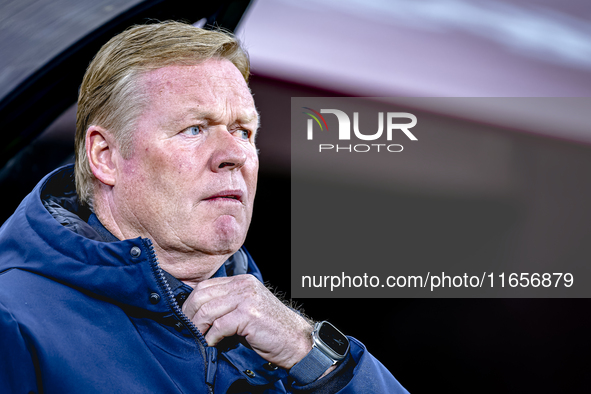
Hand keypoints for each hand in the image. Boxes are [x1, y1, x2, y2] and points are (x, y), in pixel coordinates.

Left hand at [182, 274, 313, 368]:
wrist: (296, 341)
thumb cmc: (271, 329)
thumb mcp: (247, 309)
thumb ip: (227, 305)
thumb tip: (196, 314)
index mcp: (242, 281)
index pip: (206, 285)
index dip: (190, 303)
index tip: (185, 319)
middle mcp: (244, 285)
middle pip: (202, 295)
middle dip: (190, 315)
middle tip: (187, 330)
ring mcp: (247, 298)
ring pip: (207, 310)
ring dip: (198, 327)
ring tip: (198, 338)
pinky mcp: (249, 315)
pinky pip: (218, 325)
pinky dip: (211, 337)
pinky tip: (212, 344)